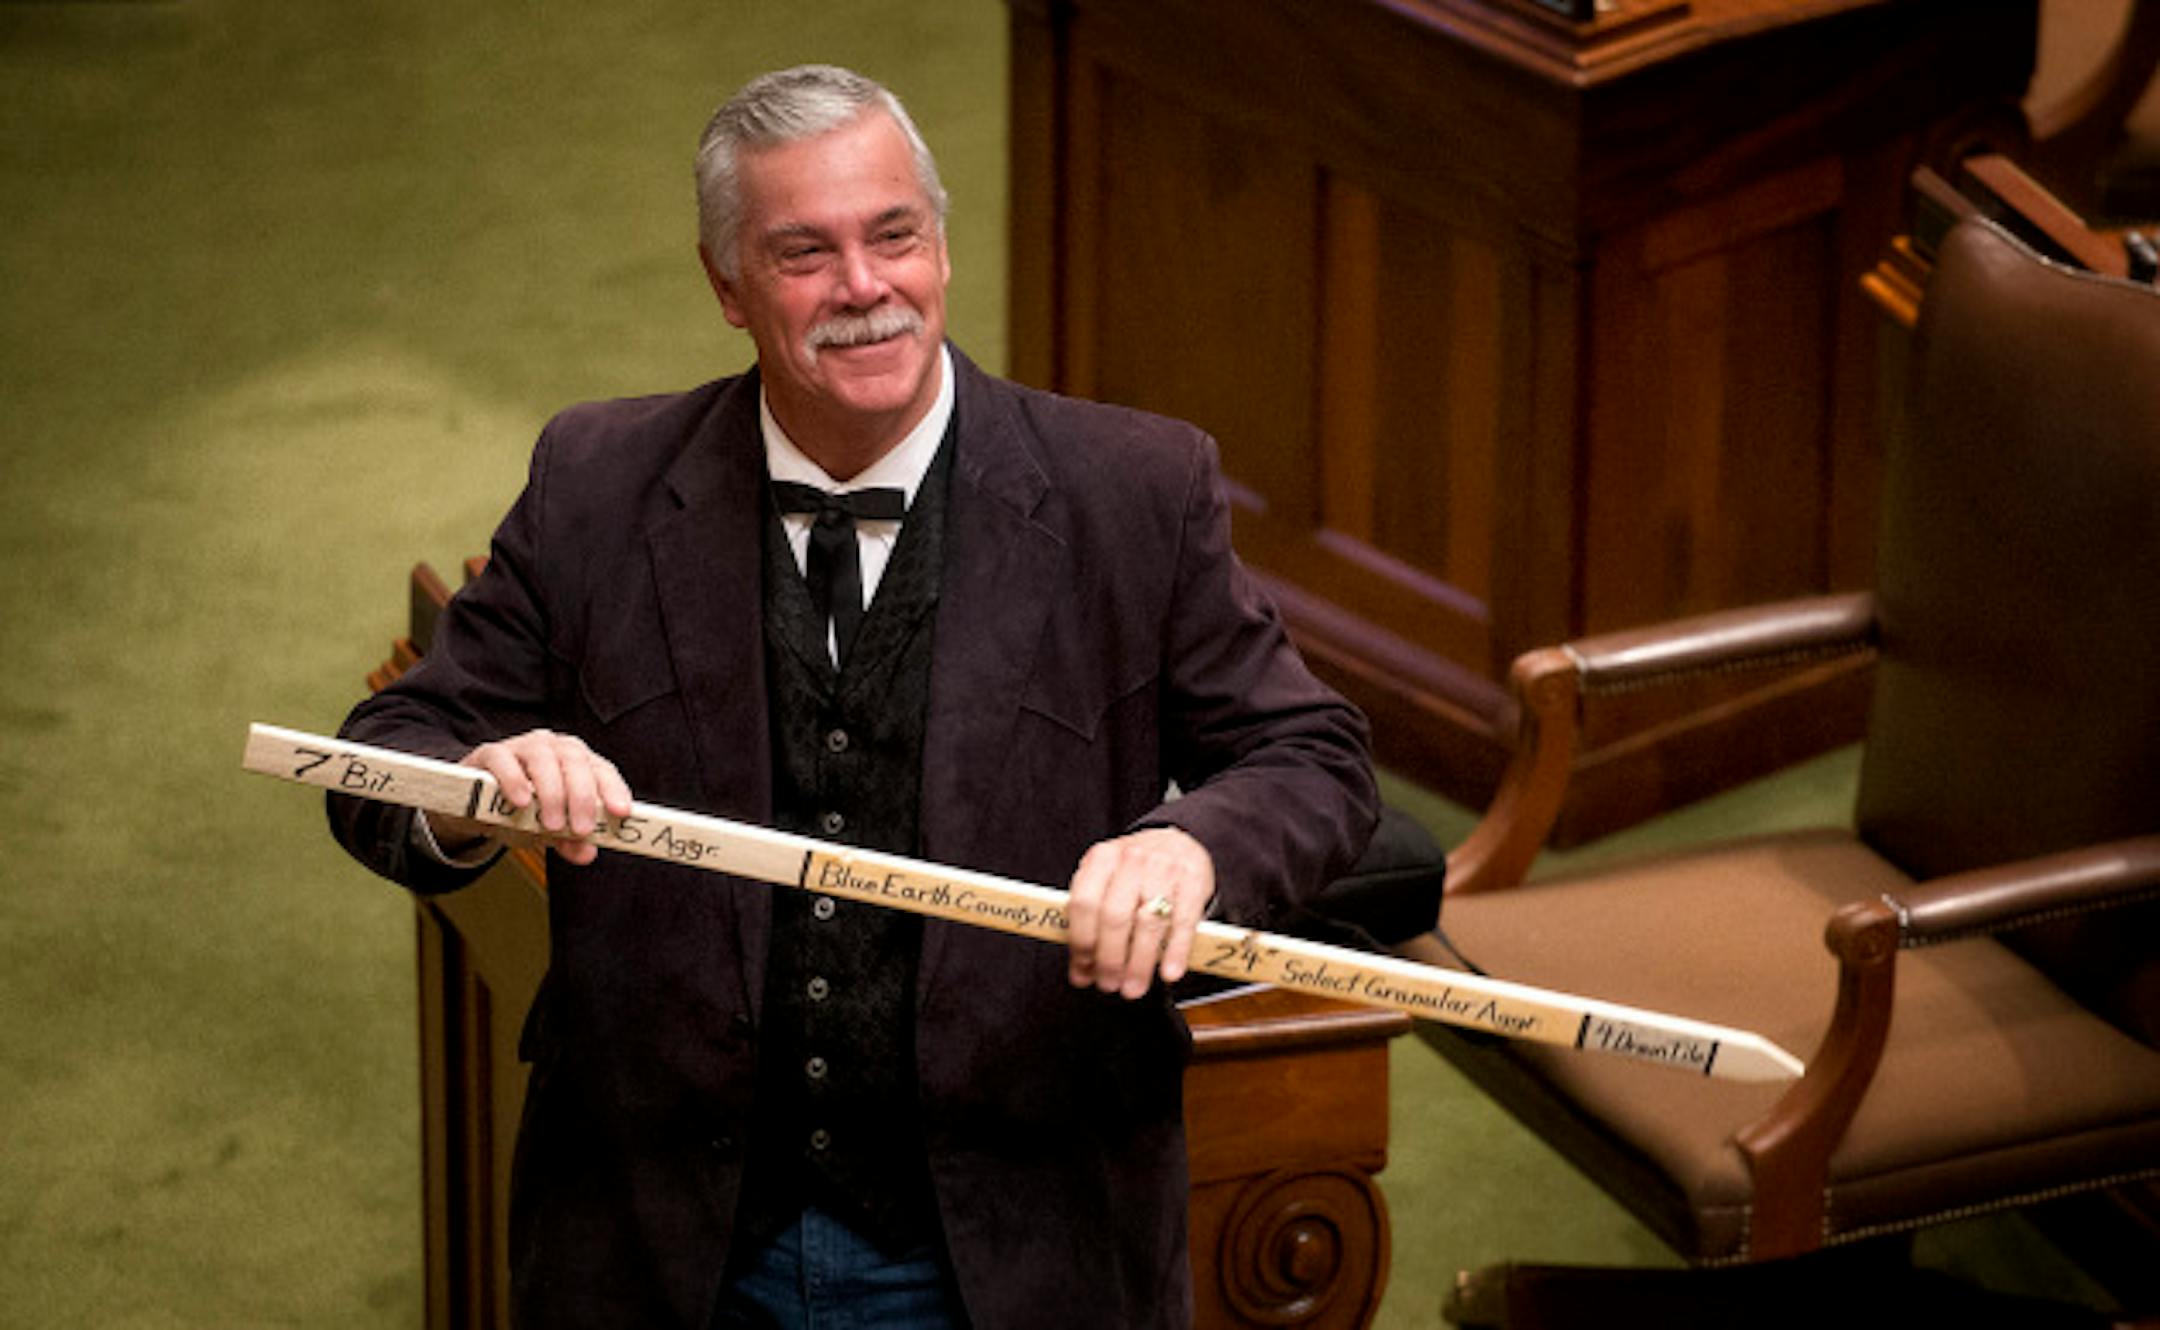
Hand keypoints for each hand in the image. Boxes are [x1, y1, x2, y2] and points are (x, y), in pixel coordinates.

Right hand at [433, 729, 633, 866]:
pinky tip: (520, 801)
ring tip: (552, 824)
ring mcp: (522, 747)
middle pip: (575, 761)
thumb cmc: (520, 813)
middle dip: (583, 796)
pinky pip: (503, 759)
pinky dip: (513, 780)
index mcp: (576, 763)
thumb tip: (587, 853)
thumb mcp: (548, 830)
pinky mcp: (490, 753)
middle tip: (581, 829)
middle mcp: (554, 748)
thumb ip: (569, 840)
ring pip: (543, 758)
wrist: (473, 808)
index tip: (621, 812)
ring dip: (551, 792)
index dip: (614, 789)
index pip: (602, 770)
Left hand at [1065, 827, 1214, 998]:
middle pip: (1114, 917)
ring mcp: (1164, 870)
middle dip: (1109, 959)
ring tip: (1132, 988)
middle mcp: (1131, 860)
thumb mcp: (1106, 880)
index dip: (1081, 943)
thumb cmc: (1135, 871)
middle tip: (1108, 985)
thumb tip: (1081, 971)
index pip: (1083, 904)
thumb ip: (1090, 920)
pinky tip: (1168, 973)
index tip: (1083, 972)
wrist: (1178, 842)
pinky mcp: (1193, 883)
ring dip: (1139, 963)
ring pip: (1147, 923)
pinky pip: (1183, 923)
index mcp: (1102, 858)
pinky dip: (1175, 952)